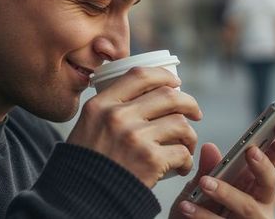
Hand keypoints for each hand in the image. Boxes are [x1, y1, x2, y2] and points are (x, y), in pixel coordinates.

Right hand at [66, 67, 201, 186]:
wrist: (79, 200)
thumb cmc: (86, 165)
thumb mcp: (88, 126)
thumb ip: (109, 109)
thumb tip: (146, 94)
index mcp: (101, 105)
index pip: (140, 75)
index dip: (164, 75)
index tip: (176, 82)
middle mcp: (117, 116)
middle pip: (168, 96)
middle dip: (189, 103)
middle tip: (195, 113)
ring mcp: (135, 137)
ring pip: (180, 124)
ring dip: (190, 135)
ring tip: (186, 145)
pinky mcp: (150, 160)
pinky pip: (182, 152)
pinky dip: (186, 160)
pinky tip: (181, 166)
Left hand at [170, 119, 274, 217]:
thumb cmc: (203, 206)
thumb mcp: (203, 183)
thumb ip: (209, 168)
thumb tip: (210, 147)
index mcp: (257, 181)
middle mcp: (261, 201)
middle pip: (270, 182)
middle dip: (263, 166)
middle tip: (250, 151)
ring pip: (248, 206)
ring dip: (227, 192)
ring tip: (205, 182)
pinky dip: (203, 215)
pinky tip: (187, 205)